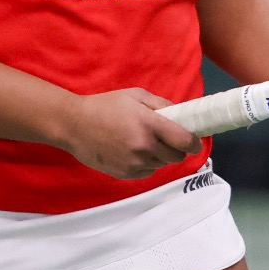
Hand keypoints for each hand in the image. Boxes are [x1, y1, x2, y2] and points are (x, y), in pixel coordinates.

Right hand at [56, 88, 202, 179]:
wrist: (74, 125)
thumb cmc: (105, 106)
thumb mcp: (135, 95)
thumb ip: (161, 104)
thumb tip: (181, 114)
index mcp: (149, 125)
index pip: (184, 141)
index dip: (194, 143)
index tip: (194, 141)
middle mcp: (144, 147)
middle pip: (176, 157)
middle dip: (177, 149)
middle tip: (168, 140)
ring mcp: (134, 163)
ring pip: (161, 165)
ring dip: (160, 156)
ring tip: (145, 143)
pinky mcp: (124, 174)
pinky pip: (146, 172)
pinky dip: (146, 164)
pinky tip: (133, 152)